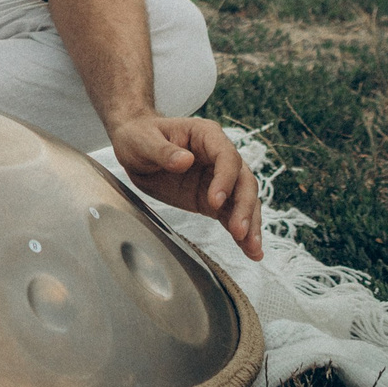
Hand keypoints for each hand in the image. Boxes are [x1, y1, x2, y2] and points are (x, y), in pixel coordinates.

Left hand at [109, 115, 264, 260]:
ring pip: (244, 201)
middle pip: (243, 181)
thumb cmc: (139, 136)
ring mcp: (218, 179)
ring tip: (254, 249)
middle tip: (239, 231)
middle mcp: (219, 156)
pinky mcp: (212, 200)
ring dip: (250, 224)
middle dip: (244, 207)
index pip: (227, 157)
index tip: (215, 201)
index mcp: (206, 135)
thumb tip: (185, 160)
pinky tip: (250, 251)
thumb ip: (163, 151)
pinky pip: (231, 216)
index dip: (225, 179)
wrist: (133, 147)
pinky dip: (241, 233)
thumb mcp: (142, 140)